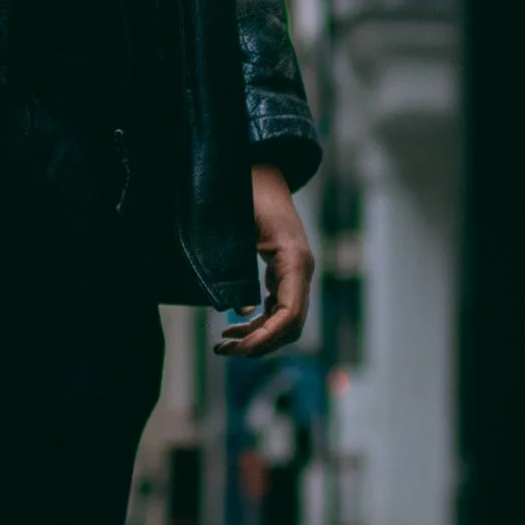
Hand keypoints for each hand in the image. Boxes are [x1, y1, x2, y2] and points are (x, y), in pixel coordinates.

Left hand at [217, 162, 314, 356]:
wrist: (260, 173)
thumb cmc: (247, 194)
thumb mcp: (237, 227)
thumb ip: (237, 266)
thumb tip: (241, 310)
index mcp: (295, 260)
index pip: (290, 314)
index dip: (266, 337)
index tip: (238, 347)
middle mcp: (301, 270)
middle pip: (290, 325)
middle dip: (259, 344)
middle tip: (223, 351)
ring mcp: (295, 273)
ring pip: (285, 322)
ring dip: (258, 338)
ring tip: (224, 346)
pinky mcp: (284, 274)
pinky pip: (277, 309)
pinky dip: (258, 324)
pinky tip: (234, 329)